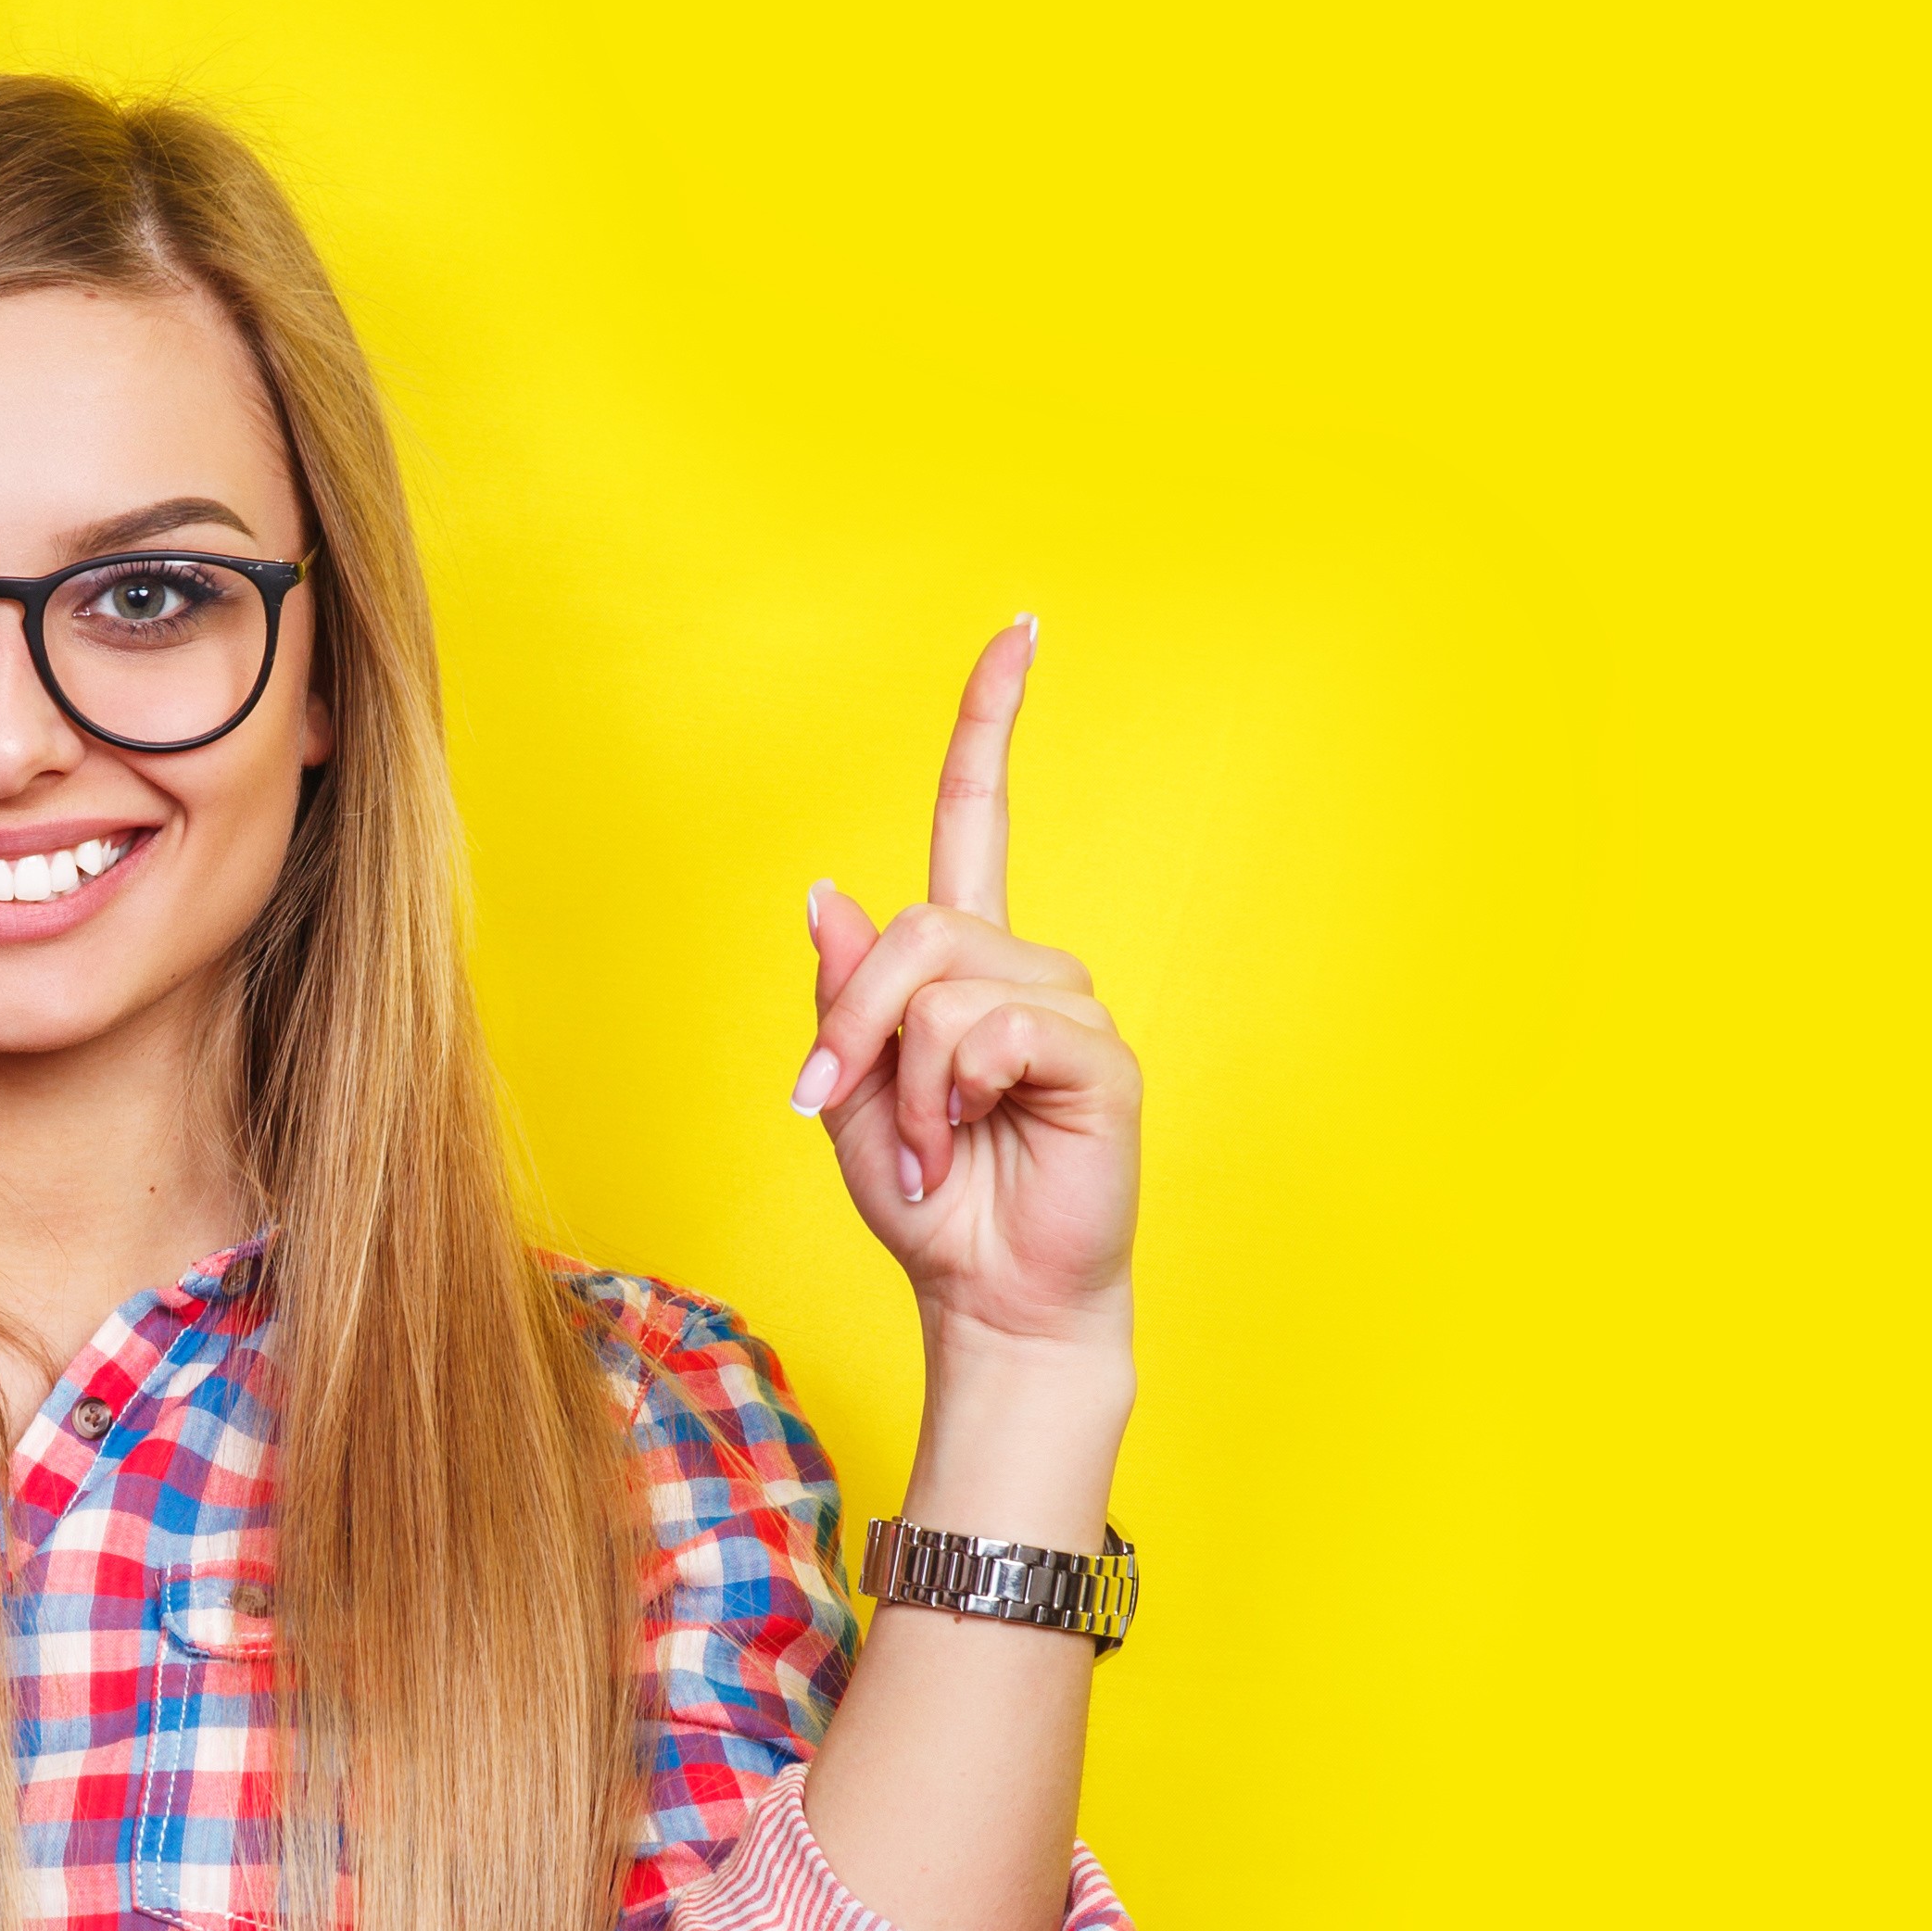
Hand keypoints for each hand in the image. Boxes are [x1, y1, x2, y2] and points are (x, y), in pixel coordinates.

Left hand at [789, 617, 1142, 1361]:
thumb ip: (845, 995)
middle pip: (917, 927)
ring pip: (944, 987)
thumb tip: (832, 893)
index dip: (991, 726)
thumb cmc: (931, 1206)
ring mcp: (1069, 1010)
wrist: (986, 1298)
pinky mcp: (1098, 1058)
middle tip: (841, 1104)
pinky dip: (951, 1095)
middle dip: (856, 1020)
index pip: (978, 821)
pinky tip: (971, 1144)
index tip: (1019, 632)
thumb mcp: (853, 1092)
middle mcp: (1025, 972)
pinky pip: (993, 1031)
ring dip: (909, 1082)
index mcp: (966, 967)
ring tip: (934, 1149)